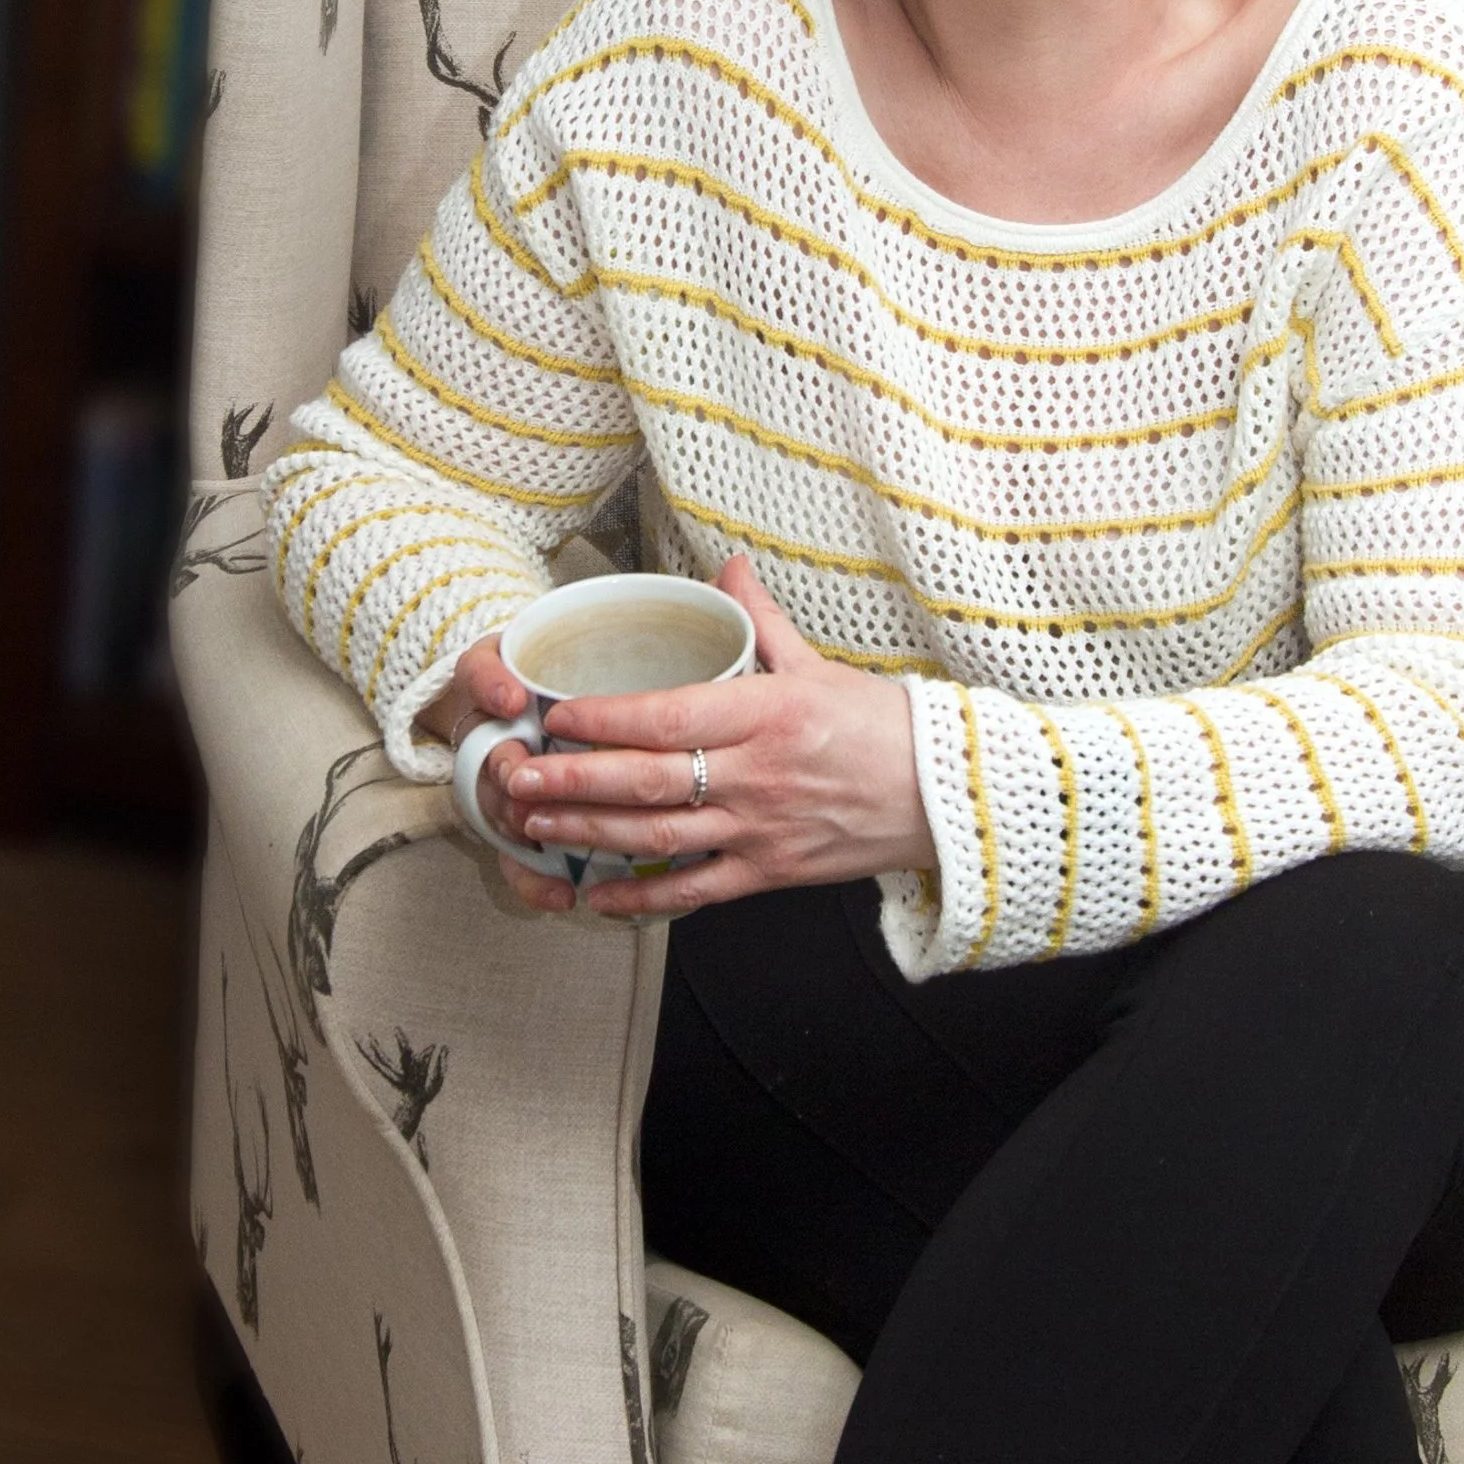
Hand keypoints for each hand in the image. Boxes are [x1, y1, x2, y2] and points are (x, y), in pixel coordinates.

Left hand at [444, 559, 937, 919]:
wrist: (947, 798)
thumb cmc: (884, 727)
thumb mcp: (820, 665)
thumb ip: (762, 620)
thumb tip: (729, 564)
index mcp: (767, 714)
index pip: (667, 715)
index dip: (605, 719)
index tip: (557, 715)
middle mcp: (757, 775)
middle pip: (646, 781)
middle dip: (572, 782)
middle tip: (516, 779)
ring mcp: (760, 830)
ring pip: (658, 837)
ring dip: (589, 834)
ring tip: (535, 826)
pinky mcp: (770, 873)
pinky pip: (694, 890)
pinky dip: (641, 899)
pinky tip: (595, 897)